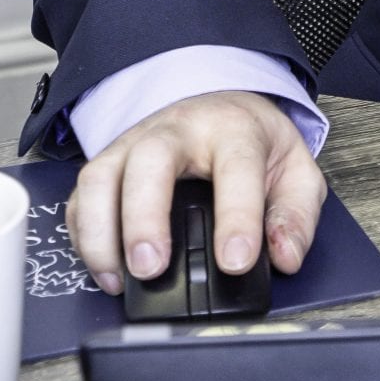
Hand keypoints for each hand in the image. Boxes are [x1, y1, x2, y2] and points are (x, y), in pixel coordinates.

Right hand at [64, 90, 325, 295]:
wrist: (220, 102)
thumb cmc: (252, 141)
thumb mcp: (295, 170)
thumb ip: (296, 215)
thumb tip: (285, 257)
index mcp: (234, 129)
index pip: (237, 167)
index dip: (238, 217)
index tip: (236, 262)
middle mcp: (178, 130)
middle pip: (151, 160)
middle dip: (146, 217)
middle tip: (152, 268)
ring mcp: (134, 143)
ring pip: (102, 176)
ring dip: (103, 231)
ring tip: (121, 277)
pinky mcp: (107, 164)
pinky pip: (82, 197)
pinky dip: (85, 237)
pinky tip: (105, 270)